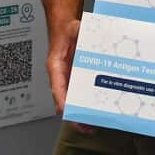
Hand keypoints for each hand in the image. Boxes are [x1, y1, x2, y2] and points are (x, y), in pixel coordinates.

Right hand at [46, 18, 93, 133]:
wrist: (67, 30)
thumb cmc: (67, 31)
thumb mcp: (73, 28)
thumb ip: (78, 30)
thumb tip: (83, 30)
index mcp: (56, 66)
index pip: (57, 86)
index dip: (62, 100)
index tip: (67, 111)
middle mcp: (62, 77)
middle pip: (66, 101)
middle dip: (75, 115)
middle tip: (86, 126)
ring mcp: (71, 80)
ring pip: (74, 102)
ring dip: (82, 114)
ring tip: (93, 126)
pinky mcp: (79, 81)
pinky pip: (83, 95)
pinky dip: (89, 105)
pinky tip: (98, 112)